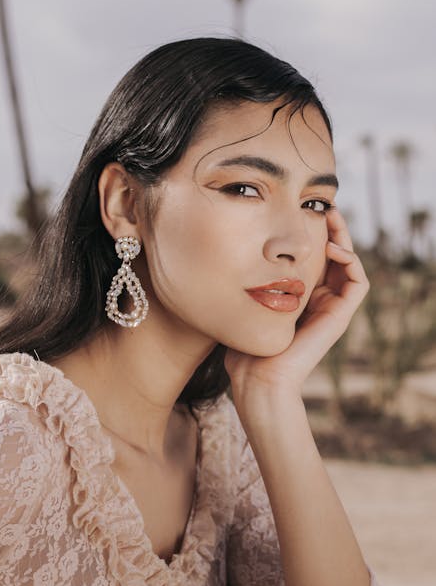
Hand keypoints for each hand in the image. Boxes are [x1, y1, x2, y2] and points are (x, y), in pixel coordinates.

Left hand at [224, 209, 368, 401]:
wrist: (258, 379)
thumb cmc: (244, 350)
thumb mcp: (243, 307)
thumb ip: (244, 286)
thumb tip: (226, 257)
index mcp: (300, 298)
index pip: (315, 259)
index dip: (313, 235)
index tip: (300, 213)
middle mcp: (319, 302)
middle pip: (335, 257)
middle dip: (332, 230)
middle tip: (324, 206)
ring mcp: (332, 309)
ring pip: (350, 265)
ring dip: (345, 240)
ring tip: (332, 219)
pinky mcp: (340, 317)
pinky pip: (358, 283)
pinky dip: (352, 262)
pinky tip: (334, 248)